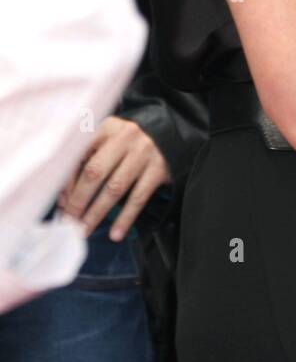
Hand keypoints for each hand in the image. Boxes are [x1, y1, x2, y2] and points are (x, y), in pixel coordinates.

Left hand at [57, 116, 171, 239]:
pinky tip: (115, 234)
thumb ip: (86, 163)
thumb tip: (65, 200)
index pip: (79, 155)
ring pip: (115, 187)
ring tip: (85, 230)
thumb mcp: (108, 142)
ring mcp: (143, 152)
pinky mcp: (158, 168)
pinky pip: (138, 198)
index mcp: (106, 127)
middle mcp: (124, 136)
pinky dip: (125, 218)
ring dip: (97, 213)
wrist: (168, 135)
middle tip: (68, 222)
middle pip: (95, 172)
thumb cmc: (127, 144)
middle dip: (78, 201)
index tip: (61, 204)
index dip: (67, 182)